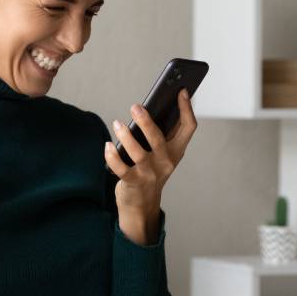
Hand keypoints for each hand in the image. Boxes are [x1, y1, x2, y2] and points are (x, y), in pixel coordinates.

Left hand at [101, 88, 198, 243]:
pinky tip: (107, 145)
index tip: (181, 91)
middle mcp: (166, 162)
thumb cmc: (151, 171)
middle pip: (158, 138)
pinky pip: (121, 168)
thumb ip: (162, 134)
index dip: (187, 108)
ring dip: (126, 136)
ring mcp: (150, 173)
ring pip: (138, 153)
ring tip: (117, 123)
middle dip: (146, 121)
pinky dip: (112, 156)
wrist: (142, 204)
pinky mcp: (133, 182)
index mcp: (176, 151)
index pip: (189, 128)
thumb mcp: (162, 155)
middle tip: (135, 106)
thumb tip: (153, 106)